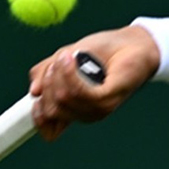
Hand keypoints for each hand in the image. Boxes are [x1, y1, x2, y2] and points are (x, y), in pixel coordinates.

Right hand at [28, 25, 160, 140]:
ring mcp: (98, 108)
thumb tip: (34, 93)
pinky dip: (70, 73)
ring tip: (69, 55)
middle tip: (59, 60)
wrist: (135, 42)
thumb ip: (45, 72)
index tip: (37, 91)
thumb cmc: (104, 50)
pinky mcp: (109, 98)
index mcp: (75, 108)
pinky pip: (79, 92)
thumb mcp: (65, 57)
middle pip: (51, 109)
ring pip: (63, 98)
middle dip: (48, 82)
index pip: (47, 126)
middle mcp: (85, 113)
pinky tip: (71, 58)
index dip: (36, 112)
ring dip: (59, 73)